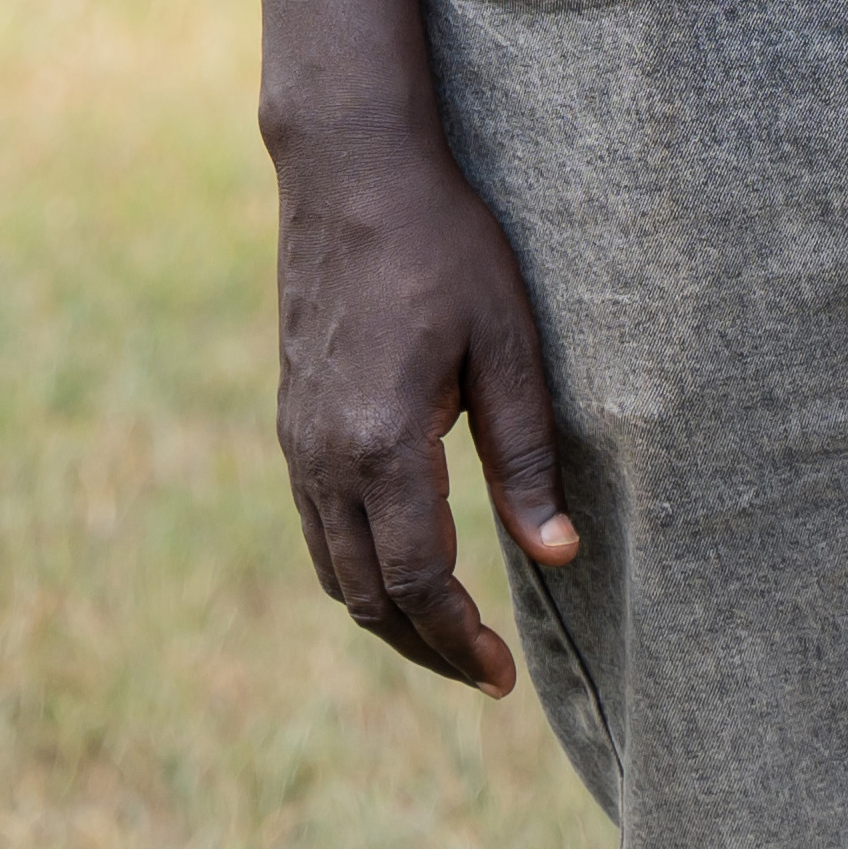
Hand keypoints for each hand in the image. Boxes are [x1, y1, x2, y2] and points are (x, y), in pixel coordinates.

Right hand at [270, 120, 582, 689]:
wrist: (349, 170)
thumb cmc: (443, 244)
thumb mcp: (505, 342)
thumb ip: (527, 456)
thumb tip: (557, 555)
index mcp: (381, 442)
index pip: (417, 582)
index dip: (459, 640)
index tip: (500, 678)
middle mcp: (323, 455)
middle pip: (367, 596)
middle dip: (425, 646)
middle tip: (483, 674)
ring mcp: (296, 440)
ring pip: (333, 569)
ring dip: (387, 615)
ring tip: (448, 634)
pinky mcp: (291, 420)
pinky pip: (317, 526)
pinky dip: (358, 568)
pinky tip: (403, 564)